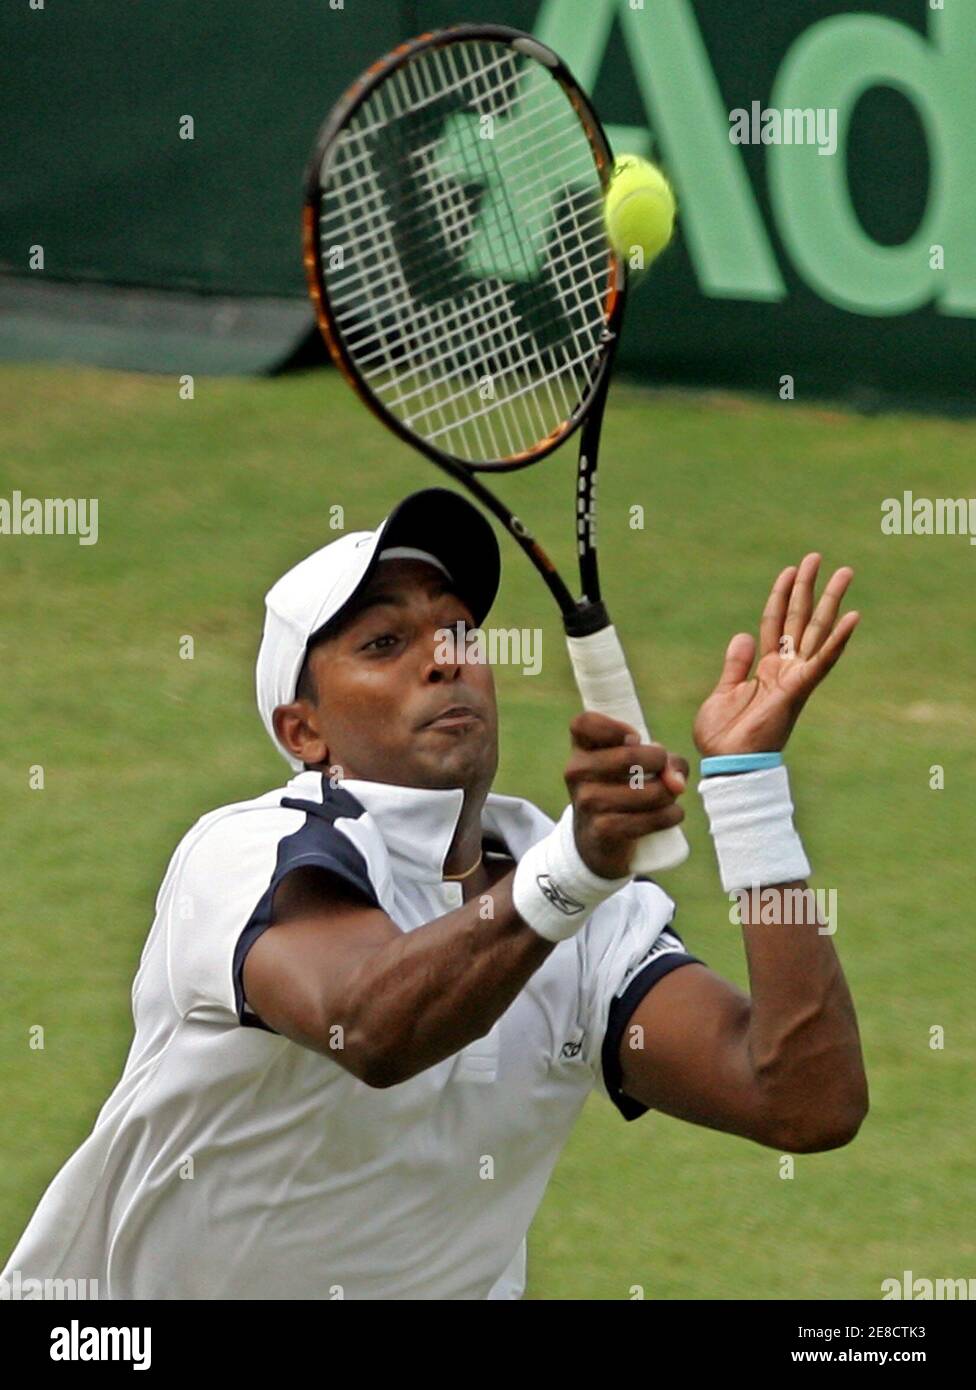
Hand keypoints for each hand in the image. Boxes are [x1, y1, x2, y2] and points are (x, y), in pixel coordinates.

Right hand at [565, 711, 686, 878]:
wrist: (597, 841)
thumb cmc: (622, 790)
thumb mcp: (634, 766)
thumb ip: (664, 760)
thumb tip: (676, 782)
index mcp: (580, 748)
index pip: (585, 723)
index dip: (616, 727)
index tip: (634, 739)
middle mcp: (577, 772)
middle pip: (630, 755)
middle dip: (660, 761)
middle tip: (663, 771)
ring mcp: (587, 802)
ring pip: (649, 791)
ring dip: (669, 794)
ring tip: (668, 797)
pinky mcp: (603, 830)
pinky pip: (651, 818)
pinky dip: (671, 815)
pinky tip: (672, 815)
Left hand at [693, 554, 858, 757]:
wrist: (727, 763)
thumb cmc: (723, 737)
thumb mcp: (723, 692)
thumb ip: (735, 664)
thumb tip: (743, 635)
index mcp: (765, 668)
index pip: (775, 623)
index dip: (781, 596)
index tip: (790, 570)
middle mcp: (785, 669)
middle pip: (800, 619)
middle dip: (809, 588)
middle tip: (818, 557)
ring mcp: (794, 677)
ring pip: (816, 631)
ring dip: (830, 601)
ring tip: (844, 572)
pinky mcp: (799, 689)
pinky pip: (822, 660)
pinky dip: (838, 639)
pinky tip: (853, 616)